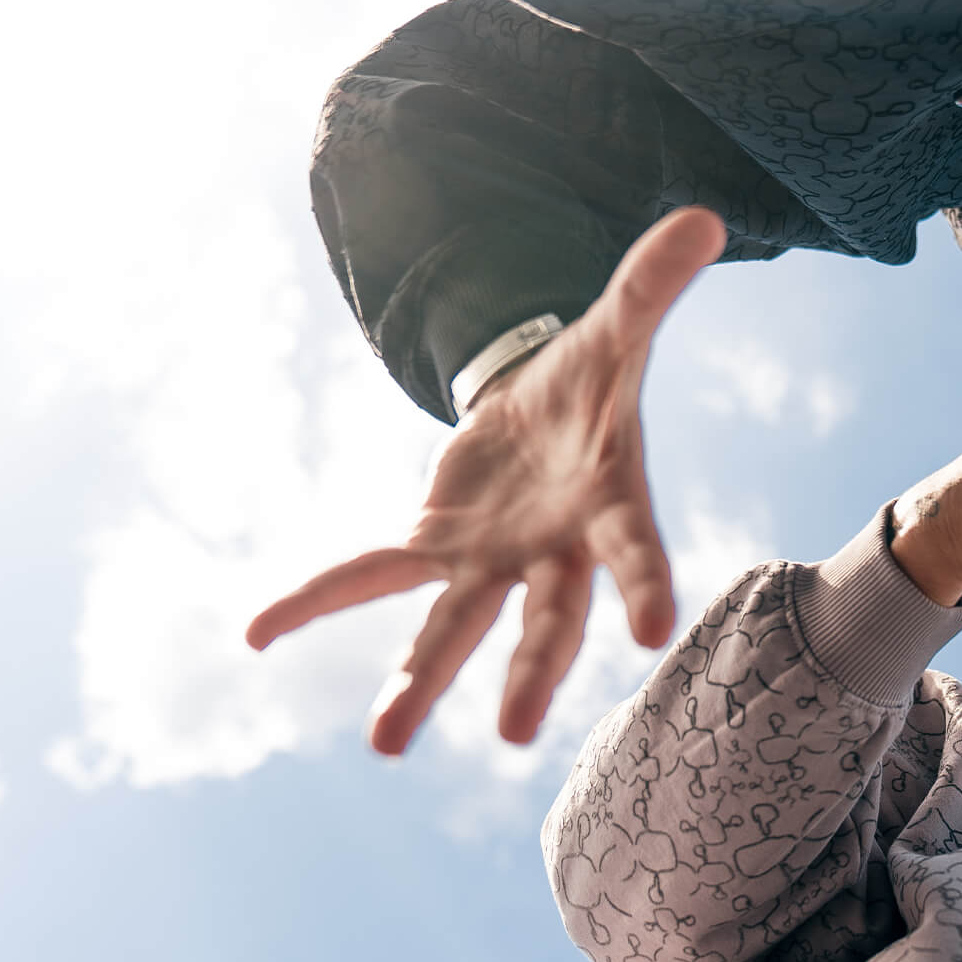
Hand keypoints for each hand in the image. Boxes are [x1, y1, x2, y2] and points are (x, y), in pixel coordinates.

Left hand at [246, 207, 725, 753]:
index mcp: (612, 502)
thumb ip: (653, 284)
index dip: (645, 583)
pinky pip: (372, 575)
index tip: (651, 631)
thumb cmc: (597, 378)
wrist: (552, 404)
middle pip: (545, 619)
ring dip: (418, 682)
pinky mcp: (438, 544)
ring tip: (384, 743)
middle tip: (508, 732)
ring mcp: (494, 557)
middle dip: (527, 673)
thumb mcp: (620, 326)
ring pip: (455, 625)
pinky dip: (316, 599)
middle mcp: (554, 550)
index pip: (634, 548)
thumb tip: (704, 217)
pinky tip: (257, 632)